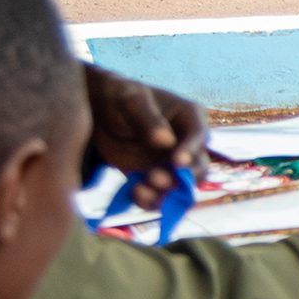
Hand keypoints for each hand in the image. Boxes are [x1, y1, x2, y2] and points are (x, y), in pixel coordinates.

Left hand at [83, 66, 206, 201]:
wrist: (99, 114)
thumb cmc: (120, 98)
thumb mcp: (131, 100)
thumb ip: (149, 118)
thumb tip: (166, 142)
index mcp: (190, 117)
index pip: (198, 136)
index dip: (191, 150)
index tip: (177, 162)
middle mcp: (188, 143)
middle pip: (199, 168)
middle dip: (181, 178)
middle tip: (155, 178)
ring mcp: (174, 164)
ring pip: (182, 188)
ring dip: (165, 194)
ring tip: (140, 190)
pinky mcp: (158, 179)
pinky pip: (162, 197)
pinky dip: (151, 200)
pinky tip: (135, 192)